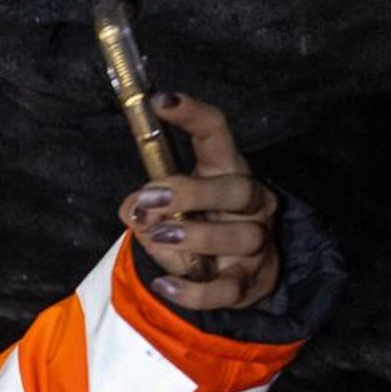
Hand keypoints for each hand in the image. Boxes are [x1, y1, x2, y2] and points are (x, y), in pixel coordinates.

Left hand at [123, 95, 283, 310]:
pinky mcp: (249, 283)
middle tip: (152, 199)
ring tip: (159, 235)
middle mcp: (252, 203)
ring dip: (196, 236)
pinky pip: (227, 288)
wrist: (235, 278)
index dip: (192, 114)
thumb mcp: (169, 211)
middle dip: (194, 192)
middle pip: (238, 189)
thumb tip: (134, 210)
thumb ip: (147, 206)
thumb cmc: (200, 228)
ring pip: (240, 237)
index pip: (217, 133)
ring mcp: (256, 243)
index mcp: (227, 171)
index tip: (161, 101)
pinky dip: (194, 290)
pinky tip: (165, 285)